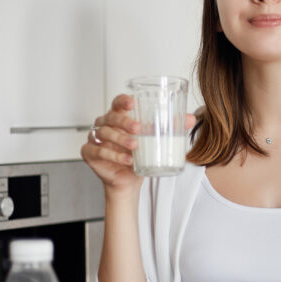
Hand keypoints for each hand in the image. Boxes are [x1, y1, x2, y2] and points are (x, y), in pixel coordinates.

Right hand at [80, 94, 196, 194]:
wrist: (129, 180)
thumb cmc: (140, 156)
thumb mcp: (157, 141)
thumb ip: (172, 128)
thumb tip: (191, 119)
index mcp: (119, 117)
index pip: (117, 102)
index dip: (123, 101)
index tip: (132, 103)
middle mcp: (105, 125)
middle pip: (110, 117)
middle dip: (124, 122)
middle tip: (139, 129)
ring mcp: (95, 138)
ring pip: (103, 133)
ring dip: (120, 140)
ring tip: (136, 147)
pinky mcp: (90, 153)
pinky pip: (97, 150)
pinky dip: (112, 155)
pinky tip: (127, 160)